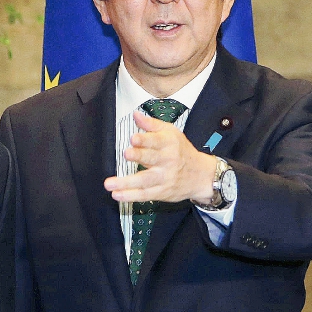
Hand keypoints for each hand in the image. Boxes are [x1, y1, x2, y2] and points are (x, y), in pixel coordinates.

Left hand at [104, 111, 219, 203]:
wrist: (201, 176)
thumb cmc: (183, 151)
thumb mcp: (171, 133)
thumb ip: (151, 124)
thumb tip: (136, 115)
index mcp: (169, 143)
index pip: (156, 141)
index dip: (145, 139)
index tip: (134, 138)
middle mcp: (167, 160)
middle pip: (152, 159)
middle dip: (139, 156)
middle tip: (126, 153)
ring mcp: (164, 178)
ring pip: (145, 180)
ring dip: (126, 182)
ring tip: (110, 183)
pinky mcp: (161, 192)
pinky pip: (144, 195)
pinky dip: (130, 196)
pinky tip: (117, 194)